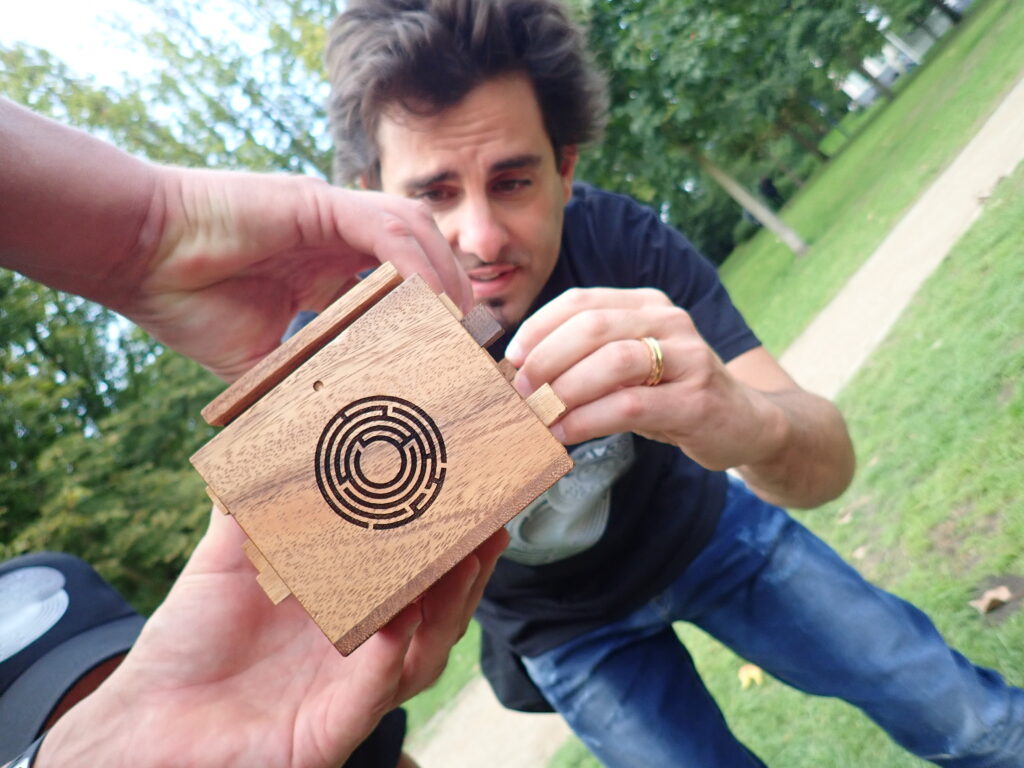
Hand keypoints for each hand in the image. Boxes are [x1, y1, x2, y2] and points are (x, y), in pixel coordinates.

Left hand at [39, 511, 506, 767]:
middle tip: (489, 527)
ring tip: (463, 563)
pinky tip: (398, 626)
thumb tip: (260, 434)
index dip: (451, 542)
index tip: (474, 496)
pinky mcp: (330, 730)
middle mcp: (363, 649)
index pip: (417, 575)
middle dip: (468, 573)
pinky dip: (390, 661)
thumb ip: (249, 504)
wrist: (150, 717)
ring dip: (447, 610)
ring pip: (422, 655)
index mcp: (348, 607)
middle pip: (438, 614)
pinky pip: (371, 695)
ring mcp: (352, 690)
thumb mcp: (226, 560)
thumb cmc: (191, 643)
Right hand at [122, 169, 472, 380]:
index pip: (404, 284)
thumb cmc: (188, 303)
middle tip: (473, 345)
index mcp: (329, 269)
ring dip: (445, 276)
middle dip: (455, 295)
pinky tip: (430, 300)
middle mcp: (339, 238)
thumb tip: (324, 438)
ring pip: (415, 231)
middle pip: (422, 253)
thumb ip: (301, 382)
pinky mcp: (317, 201)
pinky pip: (383, 226)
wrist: (138, 258)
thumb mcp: (260, 360)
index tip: (454, 358)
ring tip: (460, 326)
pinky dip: (413, 261)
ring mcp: (331, 215)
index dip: (435, 316)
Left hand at [504, 288, 782, 470]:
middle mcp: (670, 321)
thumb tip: (522, 372)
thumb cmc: (672, 395)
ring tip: (540, 413)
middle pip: (592, 326)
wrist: (746, 424)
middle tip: (522, 389)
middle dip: (547, 358)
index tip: (514, 357)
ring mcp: (688, 357)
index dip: (540, 327)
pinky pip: (631, 404)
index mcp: (647, 305)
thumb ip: (588, 359)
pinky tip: (565, 433)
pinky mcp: (697, 399)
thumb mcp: (632, 367)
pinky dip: (588, 419)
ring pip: (612, 363)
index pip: (581, 301)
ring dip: (565, 390)